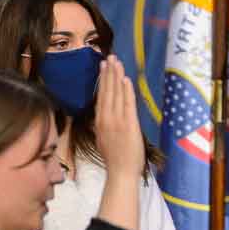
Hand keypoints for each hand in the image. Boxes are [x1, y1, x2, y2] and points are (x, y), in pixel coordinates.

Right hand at [95, 56, 146, 182]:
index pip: (101, 96)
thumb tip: (104, 115)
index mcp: (99, 122)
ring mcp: (117, 120)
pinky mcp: (129, 124)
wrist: (120, 172)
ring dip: (116, 76)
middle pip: (107, 91)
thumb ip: (104, 125)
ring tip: (116, 62)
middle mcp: (106, 118)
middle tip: (109, 57)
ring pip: (116, 94)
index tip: (103, 67)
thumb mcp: (103, 138)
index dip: (102, 80)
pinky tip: (125, 79)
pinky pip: (127, 103)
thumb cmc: (115, 158)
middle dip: (108, 73)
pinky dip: (126, 91)